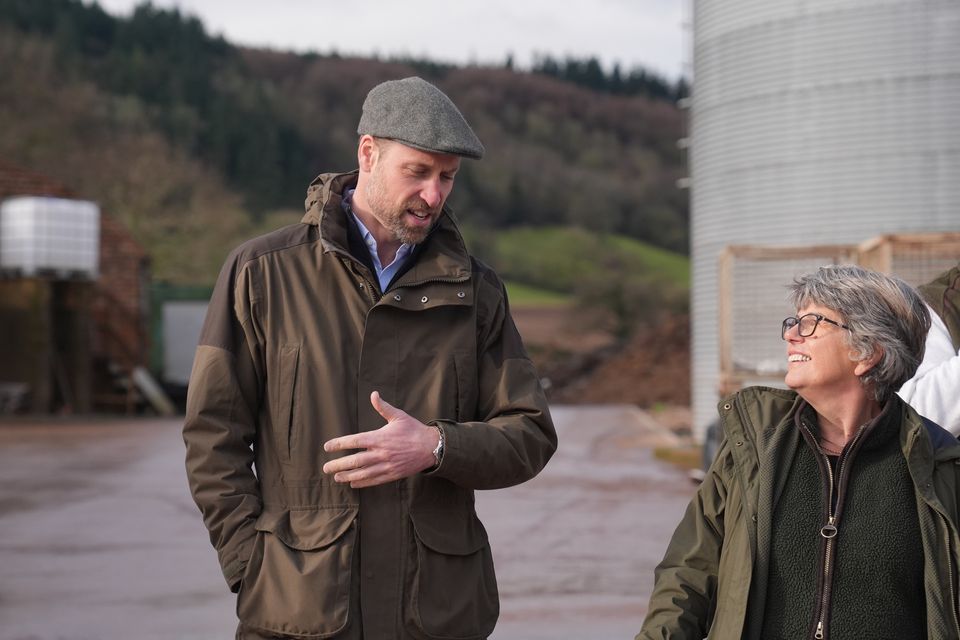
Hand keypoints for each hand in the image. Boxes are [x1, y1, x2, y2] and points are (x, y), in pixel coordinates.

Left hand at [322, 391, 439, 487]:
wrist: (431, 447)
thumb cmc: (414, 430)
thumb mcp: (399, 416)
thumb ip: (383, 407)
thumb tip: (373, 394)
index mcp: (379, 438)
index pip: (353, 441)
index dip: (338, 444)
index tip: (327, 446)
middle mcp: (380, 453)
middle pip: (354, 461)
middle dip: (338, 465)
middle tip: (326, 467)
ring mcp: (386, 465)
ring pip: (362, 473)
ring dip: (347, 476)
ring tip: (336, 477)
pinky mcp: (392, 474)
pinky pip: (374, 480)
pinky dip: (362, 482)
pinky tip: (353, 483)